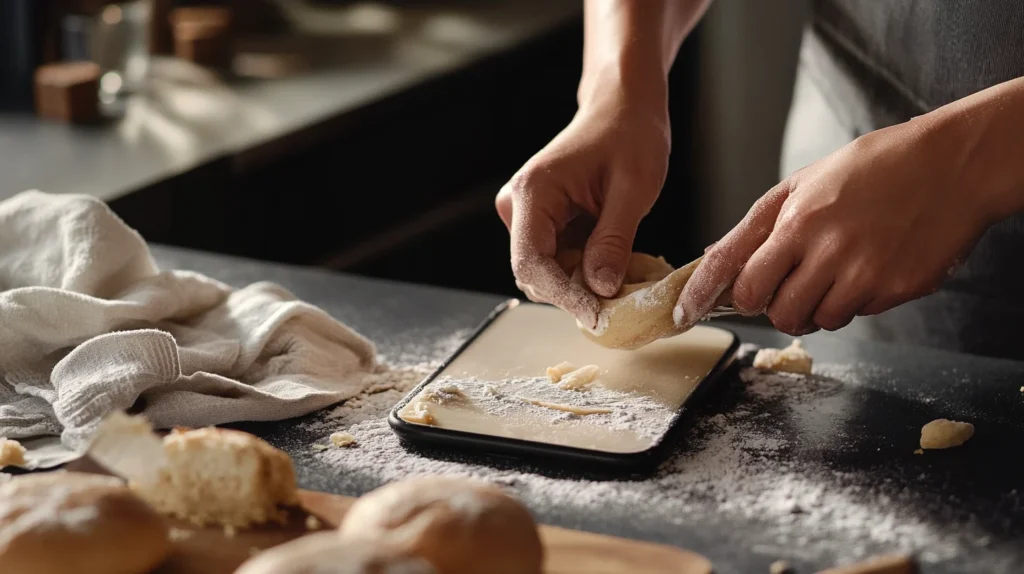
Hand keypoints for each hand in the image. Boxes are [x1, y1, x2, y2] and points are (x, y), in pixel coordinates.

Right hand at [496, 92, 669, 327]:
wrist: (623, 107)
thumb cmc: (629, 135)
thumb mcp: (633, 188)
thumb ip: (613, 241)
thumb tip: (600, 290)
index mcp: (533, 192)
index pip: (533, 264)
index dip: (564, 297)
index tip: (599, 316)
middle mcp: (519, 205)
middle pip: (535, 274)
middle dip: (574, 293)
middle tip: (619, 301)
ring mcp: (526, 214)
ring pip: (546, 272)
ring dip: (580, 284)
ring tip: (621, 276)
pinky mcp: (540, 221)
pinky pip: (556, 260)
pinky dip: (583, 270)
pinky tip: (612, 262)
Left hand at [675, 120, 995, 334]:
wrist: (952, 165)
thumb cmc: (874, 168)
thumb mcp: (805, 182)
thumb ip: (759, 225)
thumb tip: (715, 259)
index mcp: (796, 218)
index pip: (736, 269)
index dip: (702, 297)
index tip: (684, 315)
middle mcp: (824, 248)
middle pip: (771, 309)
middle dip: (772, 305)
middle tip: (789, 285)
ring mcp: (861, 273)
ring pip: (813, 320)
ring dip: (815, 307)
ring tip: (836, 271)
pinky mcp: (894, 290)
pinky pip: (856, 316)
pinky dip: (854, 302)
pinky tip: (869, 267)